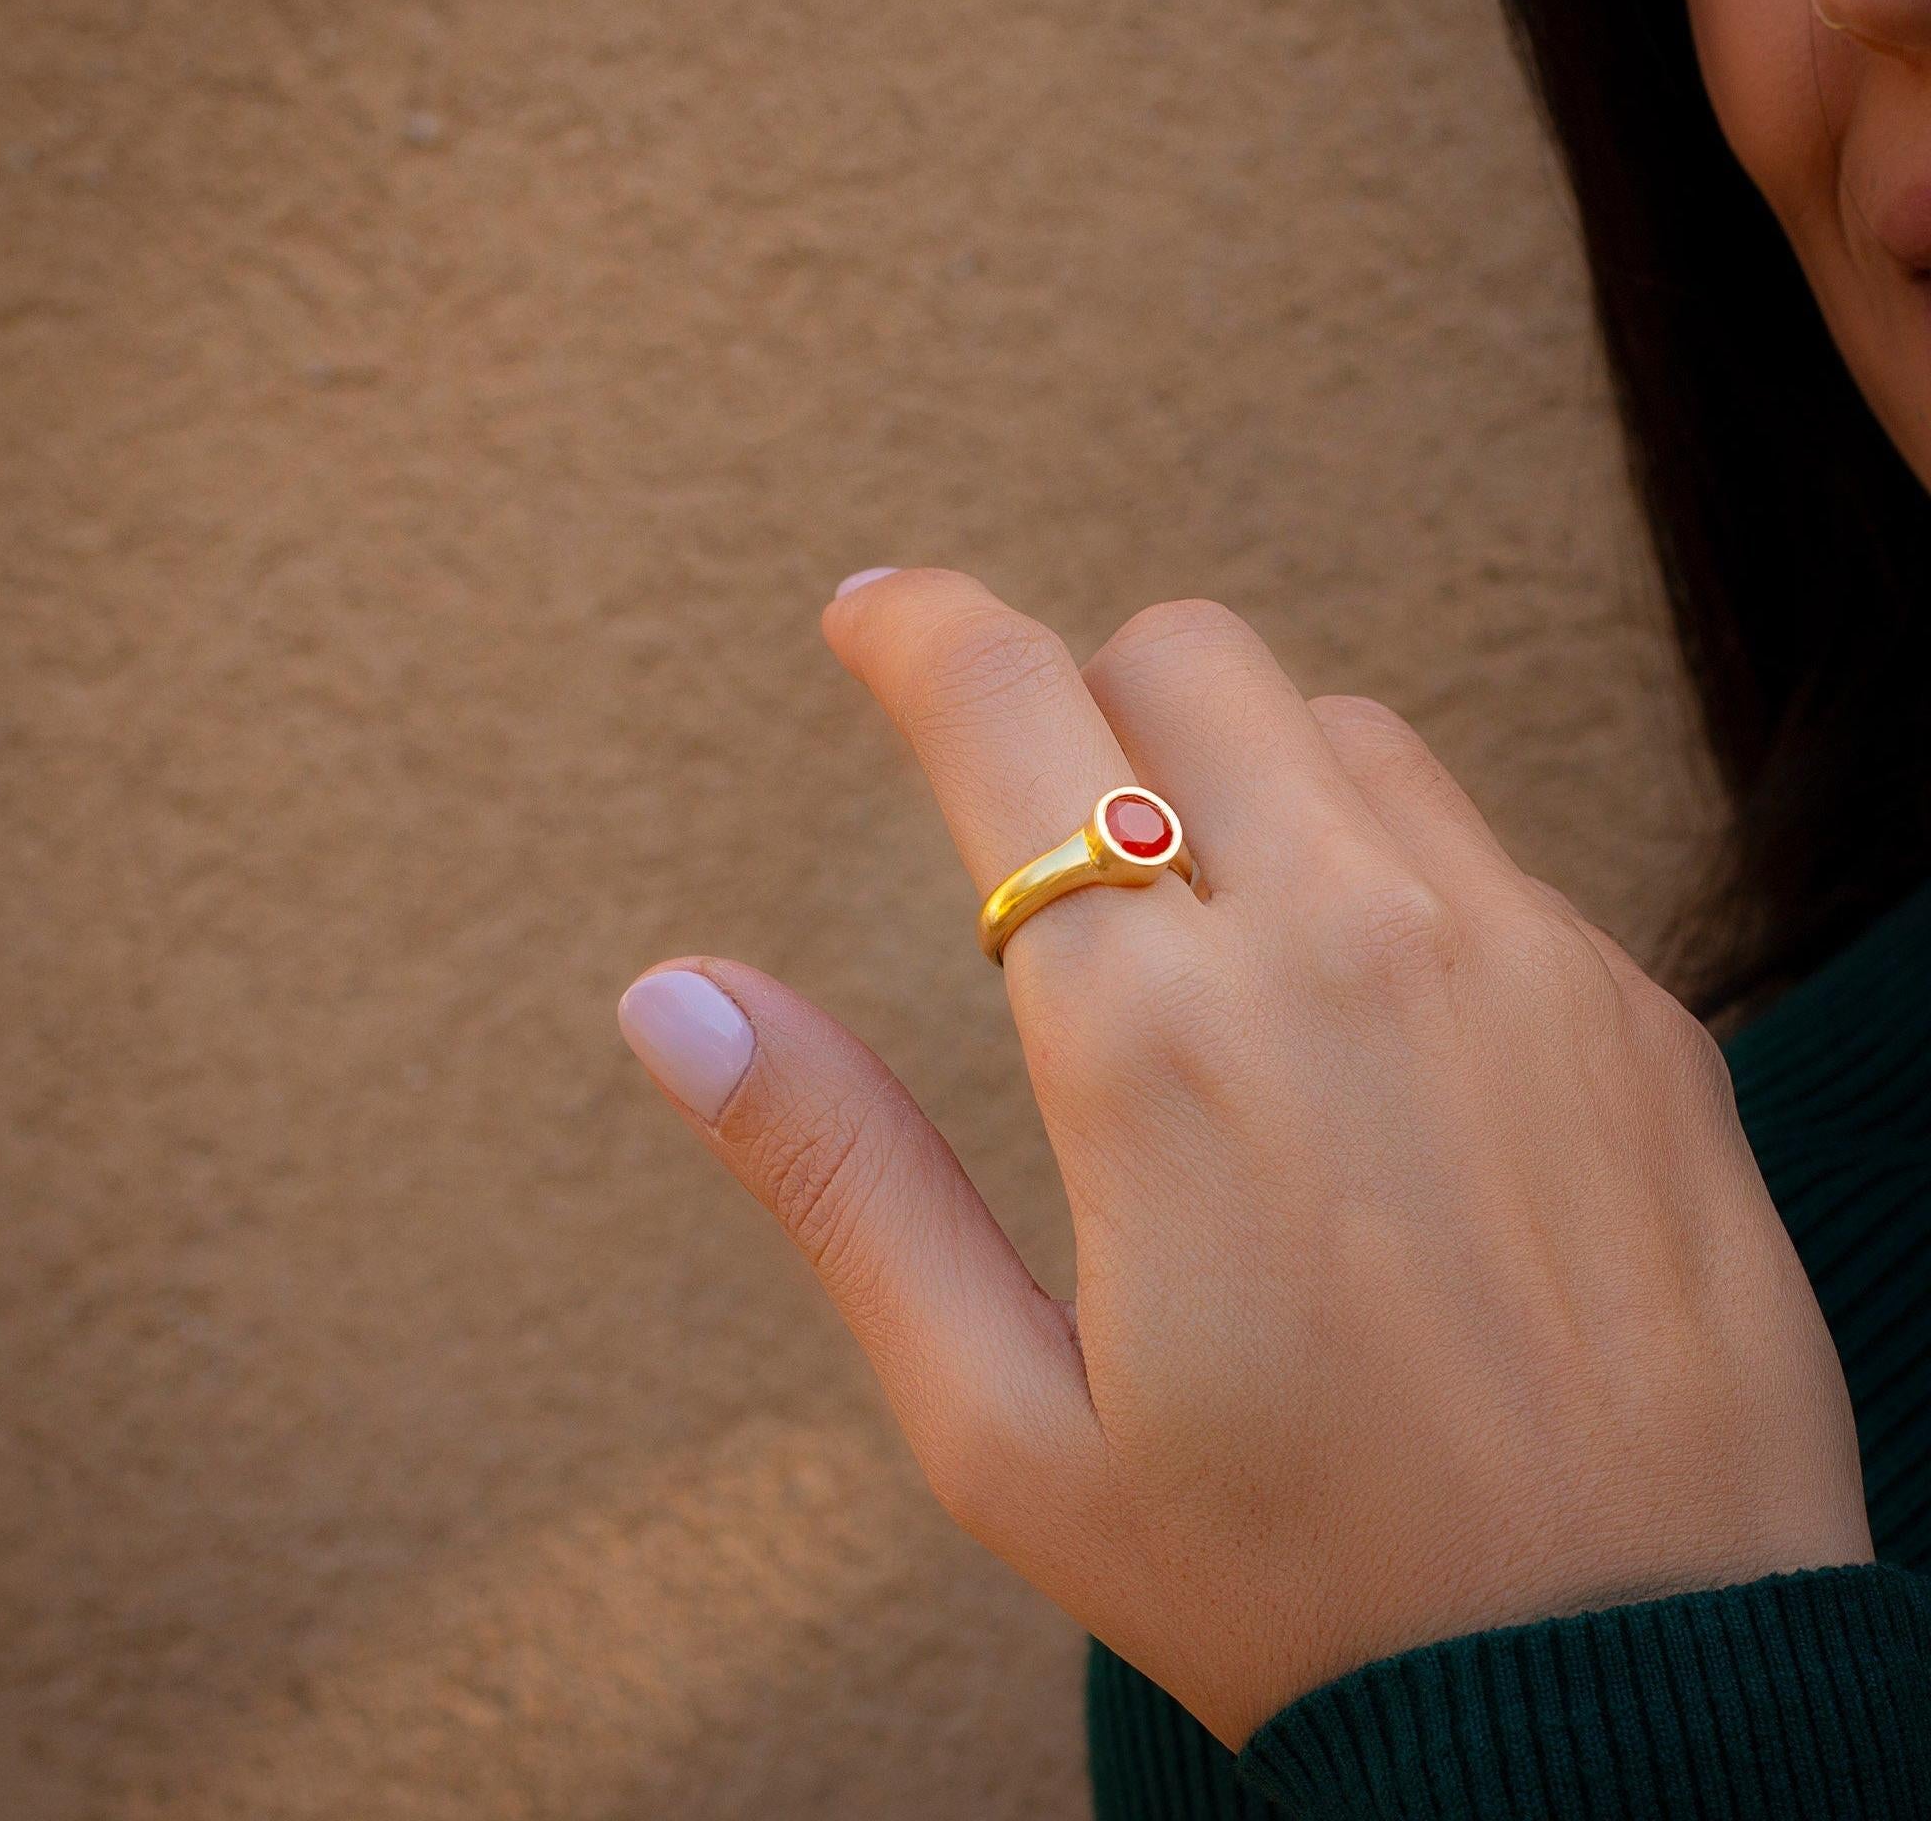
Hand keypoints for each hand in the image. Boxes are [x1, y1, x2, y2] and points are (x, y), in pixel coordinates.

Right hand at [617, 568, 1872, 1750]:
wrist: (1634, 1696)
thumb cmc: (1291, 1582)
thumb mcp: (1002, 1421)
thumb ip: (835, 1177)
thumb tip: (674, 1000)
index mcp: (1155, 1044)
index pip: (1008, 711)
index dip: (916, 628)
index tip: (872, 614)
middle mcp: (1346, 946)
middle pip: (1184, 659)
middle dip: (1082, 699)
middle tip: (1047, 829)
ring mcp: (1516, 958)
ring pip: (1337, 728)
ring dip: (1239, 775)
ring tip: (1212, 933)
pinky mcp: (1632, 1004)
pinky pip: (1478, 844)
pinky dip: (1385, 869)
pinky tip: (1373, 1030)